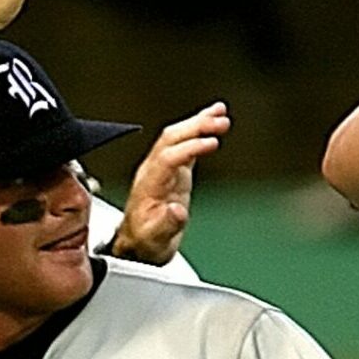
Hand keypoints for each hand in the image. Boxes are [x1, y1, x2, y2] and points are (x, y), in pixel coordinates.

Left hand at [114, 102, 229, 264]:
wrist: (138, 245)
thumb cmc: (145, 242)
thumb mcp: (154, 240)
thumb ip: (166, 224)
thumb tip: (176, 211)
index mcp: (148, 185)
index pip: (168, 157)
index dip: (189, 148)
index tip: (211, 142)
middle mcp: (153, 171)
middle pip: (171, 139)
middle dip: (195, 127)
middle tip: (220, 120)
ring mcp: (162, 168)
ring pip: (177, 136)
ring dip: (198, 123)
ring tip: (220, 112)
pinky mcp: (173, 169)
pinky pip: (184, 143)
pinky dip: (199, 129)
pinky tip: (213, 119)